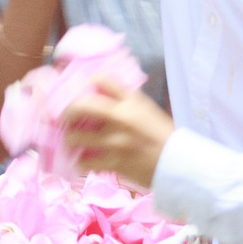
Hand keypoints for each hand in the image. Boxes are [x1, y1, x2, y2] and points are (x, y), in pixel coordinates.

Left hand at [60, 77, 175, 187]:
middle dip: (66, 112)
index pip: (101, 79)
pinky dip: (81, 162)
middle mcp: (120, 118)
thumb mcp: (147, 109)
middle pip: (80, 106)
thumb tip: (99, 89)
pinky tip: (82, 161)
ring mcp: (115, 142)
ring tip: (72, 142)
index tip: (78, 90)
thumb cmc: (162, 135)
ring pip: (76, 137)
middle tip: (65, 118)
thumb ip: (125, 98)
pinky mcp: (114, 163)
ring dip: (70, 140)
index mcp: (130, 102)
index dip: (86, 82)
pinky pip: (85, 162)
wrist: (177, 164)